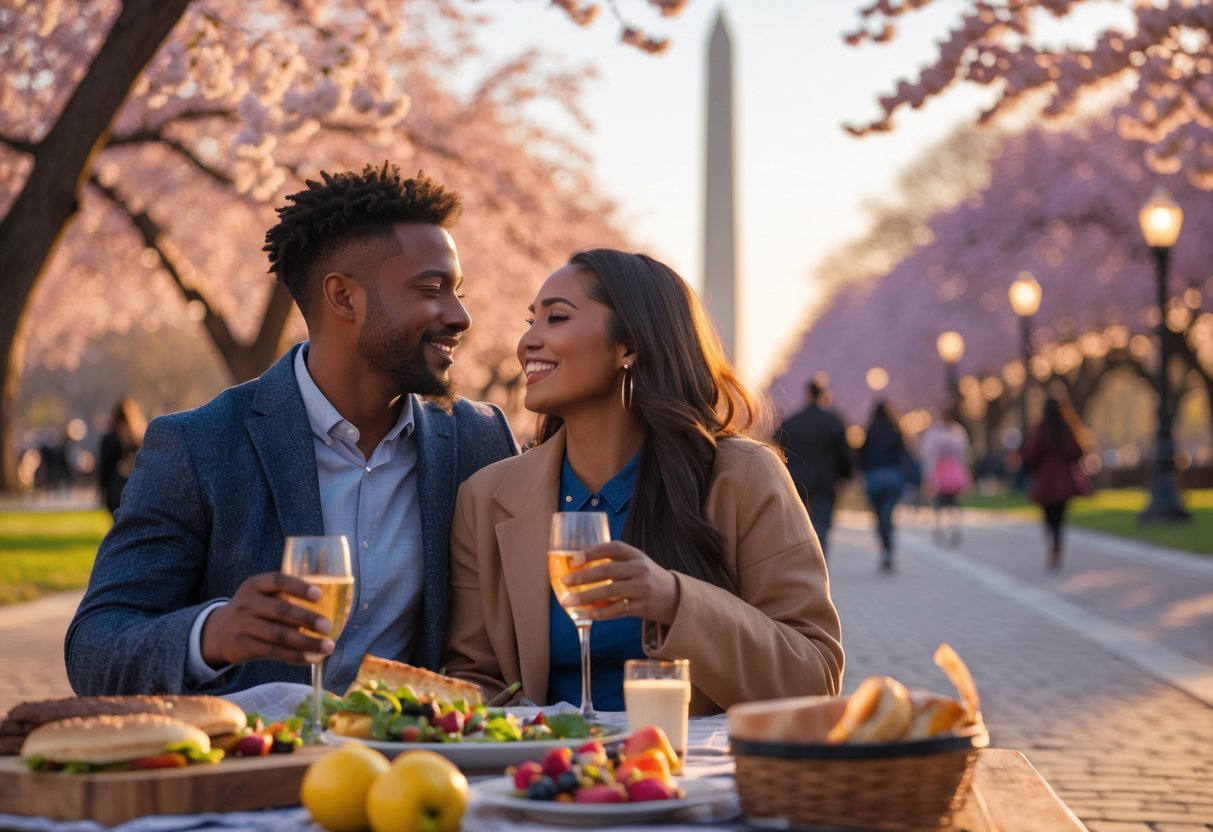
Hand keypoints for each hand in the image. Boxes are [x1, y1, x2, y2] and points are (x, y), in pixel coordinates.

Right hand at [200, 572, 332, 667]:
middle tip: (328, 626)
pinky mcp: (244, 646)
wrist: (217, 632)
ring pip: (278, 635)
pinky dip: (295, 656)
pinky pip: (274, 652)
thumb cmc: (253, 610)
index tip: (318, 595)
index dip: (298, 587)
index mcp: (255, 585)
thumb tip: (329, 605)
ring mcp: (244, 625)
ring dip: (306, 642)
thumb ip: (285, 596)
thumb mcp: (261, 595)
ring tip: (328, 646)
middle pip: (280, 610)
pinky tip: (312, 658)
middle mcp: (248, 603)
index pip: (278, 581)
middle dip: (306, 618)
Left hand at [561, 541, 679, 625]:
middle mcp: (640, 570)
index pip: (613, 548)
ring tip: (568, 601)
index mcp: (636, 555)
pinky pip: (616, 610)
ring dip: (586, 597)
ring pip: (610, 592)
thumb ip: (614, 560)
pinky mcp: (642, 607)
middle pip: (608, 570)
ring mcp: (642, 589)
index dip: (593, 551)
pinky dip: (599, 613)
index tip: (574, 558)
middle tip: (565, 580)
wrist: (674, 598)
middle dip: (584, 576)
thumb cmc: (647, 577)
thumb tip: (578, 561)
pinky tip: (585, 614)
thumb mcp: (636, 563)